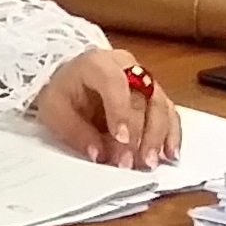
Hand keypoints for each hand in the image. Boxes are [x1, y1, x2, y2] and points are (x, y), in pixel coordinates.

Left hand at [33, 47, 181, 170]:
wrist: (71, 80)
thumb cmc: (63, 92)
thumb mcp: (54, 109)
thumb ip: (75, 131)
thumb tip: (98, 154)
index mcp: (96, 63)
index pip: (113, 82)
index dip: (120, 110)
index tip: (120, 138)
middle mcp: (125, 66)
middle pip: (140, 98)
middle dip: (137, 134)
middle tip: (129, 162)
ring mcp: (144, 78)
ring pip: (161, 105)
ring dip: (157, 137)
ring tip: (149, 162)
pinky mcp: (156, 94)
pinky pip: (171, 113)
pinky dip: (171, 135)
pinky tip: (169, 154)